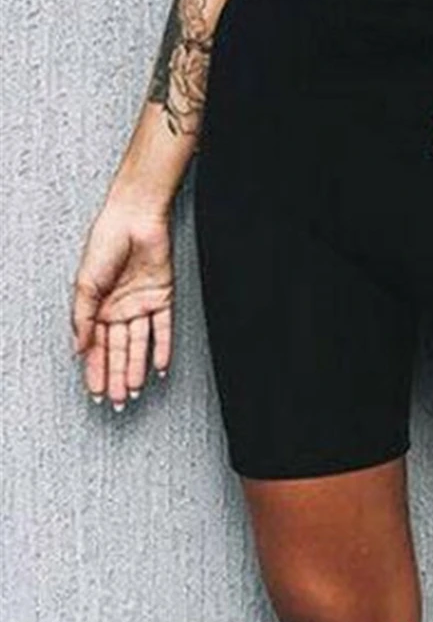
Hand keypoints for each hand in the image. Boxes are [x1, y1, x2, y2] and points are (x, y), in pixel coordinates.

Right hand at [71, 198, 173, 410]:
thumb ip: (82, 318)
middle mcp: (119, 309)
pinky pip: (164, 328)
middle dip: (116, 376)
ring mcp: (141, 304)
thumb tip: (79, 349)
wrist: (134, 219)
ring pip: (139, 344)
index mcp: (97, 306)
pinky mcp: (163, 296)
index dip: (95, 370)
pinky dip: (162, 348)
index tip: (95, 393)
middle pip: (118, 350)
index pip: (96, 346)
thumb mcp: (85, 284)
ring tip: (134, 391)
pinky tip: (160, 368)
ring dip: (136, 368)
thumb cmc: (105, 244)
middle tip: (117, 402)